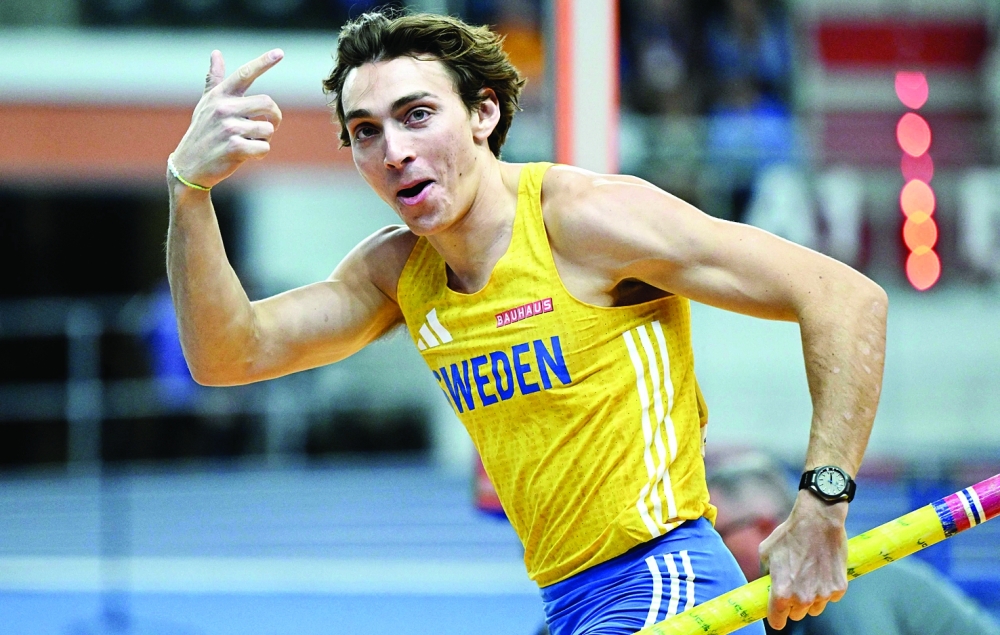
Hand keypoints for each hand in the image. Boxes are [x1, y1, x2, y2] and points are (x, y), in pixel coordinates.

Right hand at [170, 49, 284, 188]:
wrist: (189, 166)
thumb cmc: (202, 132)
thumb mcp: (206, 104)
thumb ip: (215, 80)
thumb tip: (216, 53)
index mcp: (219, 95)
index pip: (244, 74)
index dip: (263, 62)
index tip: (280, 52)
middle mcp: (223, 108)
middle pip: (268, 103)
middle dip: (274, 116)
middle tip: (271, 124)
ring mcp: (228, 128)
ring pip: (268, 129)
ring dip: (264, 139)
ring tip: (248, 142)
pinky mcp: (234, 147)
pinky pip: (264, 147)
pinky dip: (260, 153)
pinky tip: (247, 155)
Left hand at [759, 490, 848, 629]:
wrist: (818, 521)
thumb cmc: (789, 534)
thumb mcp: (766, 552)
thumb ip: (765, 573)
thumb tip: (766, 584)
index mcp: (782, 592)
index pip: (777, 621)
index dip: (776, 618)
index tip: (777, 614)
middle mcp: (803, 598)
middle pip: (797, 615)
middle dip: (793, 604)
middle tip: (793, 584)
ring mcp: (823, 594)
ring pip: (814, 609)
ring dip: (810, 599)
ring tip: (808, 576)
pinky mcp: (839, 588)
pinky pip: (830, 597)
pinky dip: (826, 588)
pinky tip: (822, 570)